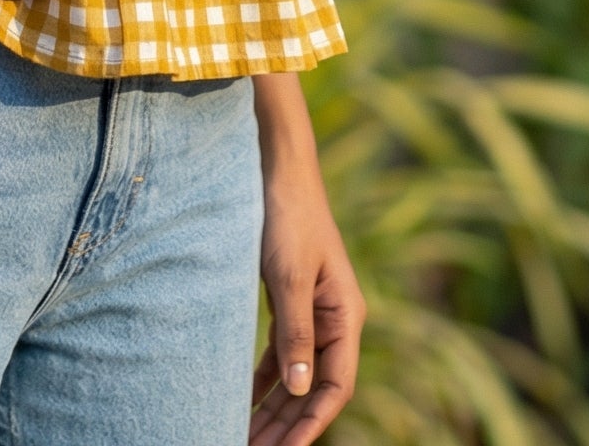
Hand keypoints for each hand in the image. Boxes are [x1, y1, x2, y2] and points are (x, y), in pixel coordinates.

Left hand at [249, 153, 363, 445]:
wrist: (279, 169)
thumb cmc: (289, 216)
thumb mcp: (289, 275)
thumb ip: (295, 332)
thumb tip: (299, 389)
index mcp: (345, 316)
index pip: (335, 387)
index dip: (312, 423)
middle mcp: (334, 321)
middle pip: (313, 388)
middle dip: (287, 424)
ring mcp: (312, 312)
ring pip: (295, 374)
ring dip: (273, 406)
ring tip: (245, 435)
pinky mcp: (290, 301)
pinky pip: (280, 352)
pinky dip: (263, 377)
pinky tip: (243, 397)